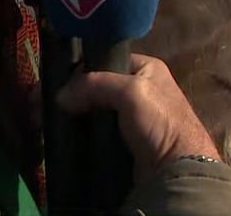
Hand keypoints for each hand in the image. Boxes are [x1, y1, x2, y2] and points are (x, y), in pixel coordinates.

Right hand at [56, 53, 220, 181]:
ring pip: (95, 109)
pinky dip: (84, 131)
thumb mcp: (130, 92)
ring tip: (56, 120)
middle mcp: (139, 88)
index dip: (84, 70)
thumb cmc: (160, 122)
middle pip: (98, 86)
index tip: (62, 85)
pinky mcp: (124, 140)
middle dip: (77, 95)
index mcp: (147, 68)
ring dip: (78, 115)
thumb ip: (94, 84)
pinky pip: (97, 130)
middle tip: (54, 105)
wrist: (176, 170)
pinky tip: (68, 134)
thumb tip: (60, 97)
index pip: (106, 60)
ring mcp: (131, 116)